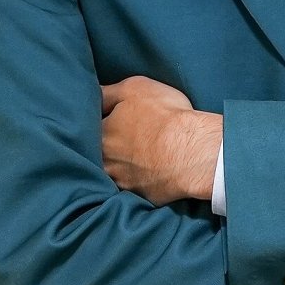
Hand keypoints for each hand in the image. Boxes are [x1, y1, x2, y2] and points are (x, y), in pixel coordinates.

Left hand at [101, 75, 221, 205]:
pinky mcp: (141, 196)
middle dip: (111, 144)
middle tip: (130, 136)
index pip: (92, 126)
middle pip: (101, 151)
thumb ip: (107, 92)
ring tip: (141, 154)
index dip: (104, 119)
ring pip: (116, 171)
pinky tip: (151, 169)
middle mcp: (106, 162)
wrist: (193, 152)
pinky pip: (136, 185)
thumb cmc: (165, 116)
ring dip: (125, 163)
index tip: (117, 116)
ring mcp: (122, 182)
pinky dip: (141, 177)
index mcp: (101, 134)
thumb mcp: (134, 88)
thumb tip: (92, 96)